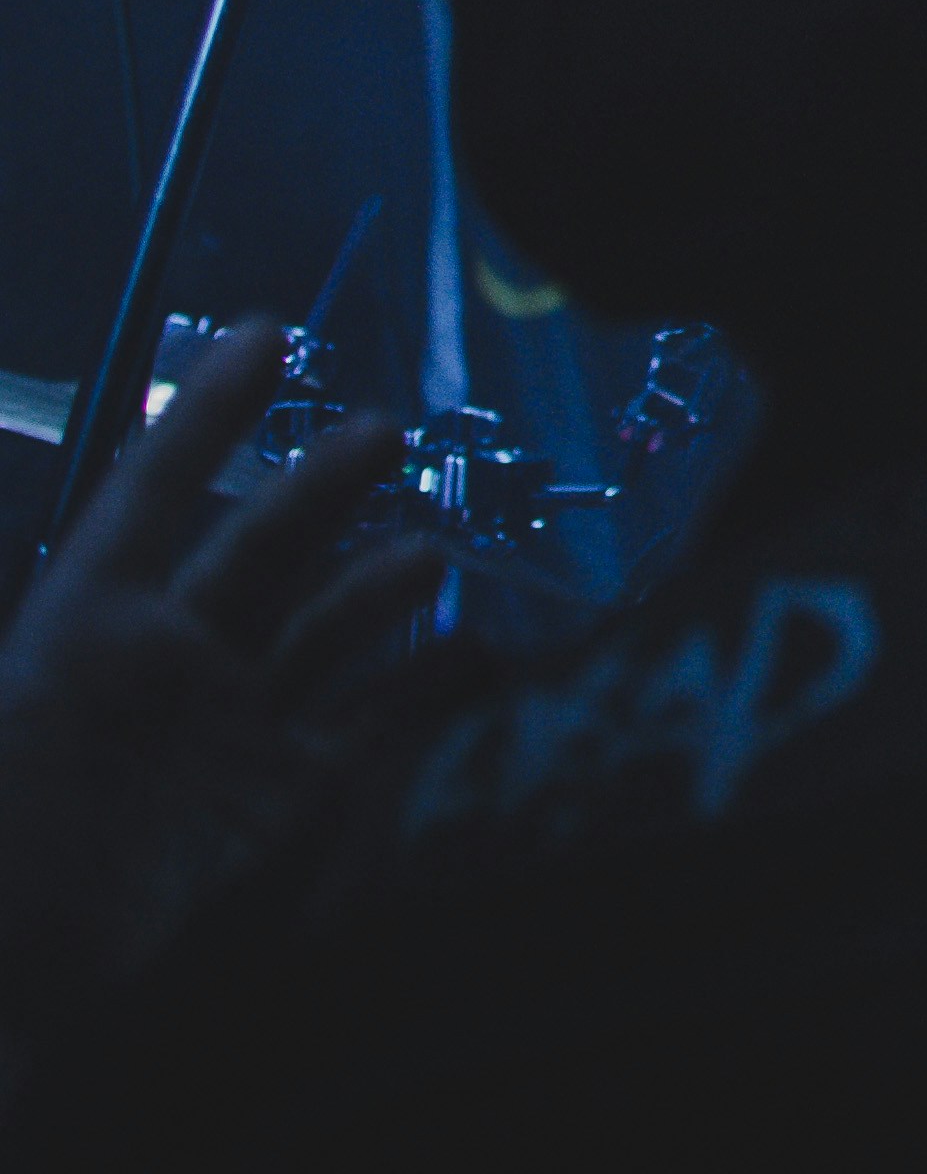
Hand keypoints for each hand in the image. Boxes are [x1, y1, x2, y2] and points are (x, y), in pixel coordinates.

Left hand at [0, 320, 428, 1026]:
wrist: (20, 991)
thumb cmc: (13, 847)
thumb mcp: (22, 697)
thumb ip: (72, 616)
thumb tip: (298, 582)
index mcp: (86, 629)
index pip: (154, 493)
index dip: (210, 413)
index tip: (269, 332)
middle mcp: (165, 663)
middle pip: (257, 547)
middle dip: (321, 482)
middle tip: (385, 429)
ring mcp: (230, 730)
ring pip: (323, 627)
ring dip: (380, 580)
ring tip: (434, 547)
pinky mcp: (282, 800)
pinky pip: (370, 719)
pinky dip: (429, 681)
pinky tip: (482, 649)